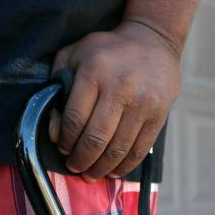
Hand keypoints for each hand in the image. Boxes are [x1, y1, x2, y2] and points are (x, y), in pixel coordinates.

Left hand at [49, 20, 180, 181]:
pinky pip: (140, 149)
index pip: (75, 119)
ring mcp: (143, 102)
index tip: (63, 149)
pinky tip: (114, 171)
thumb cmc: (107, 51)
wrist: (153, 40)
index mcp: (94, 71)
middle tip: (76, 168)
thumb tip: (55, 125)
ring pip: (118, 148)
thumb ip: (58, 83)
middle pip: (96, 138)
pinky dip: (125, 165)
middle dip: (82, 160)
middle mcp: (120, 87)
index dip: (65, 141)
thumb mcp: (75, 54)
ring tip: (92, 174)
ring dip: (102, 168)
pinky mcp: (159, 113)